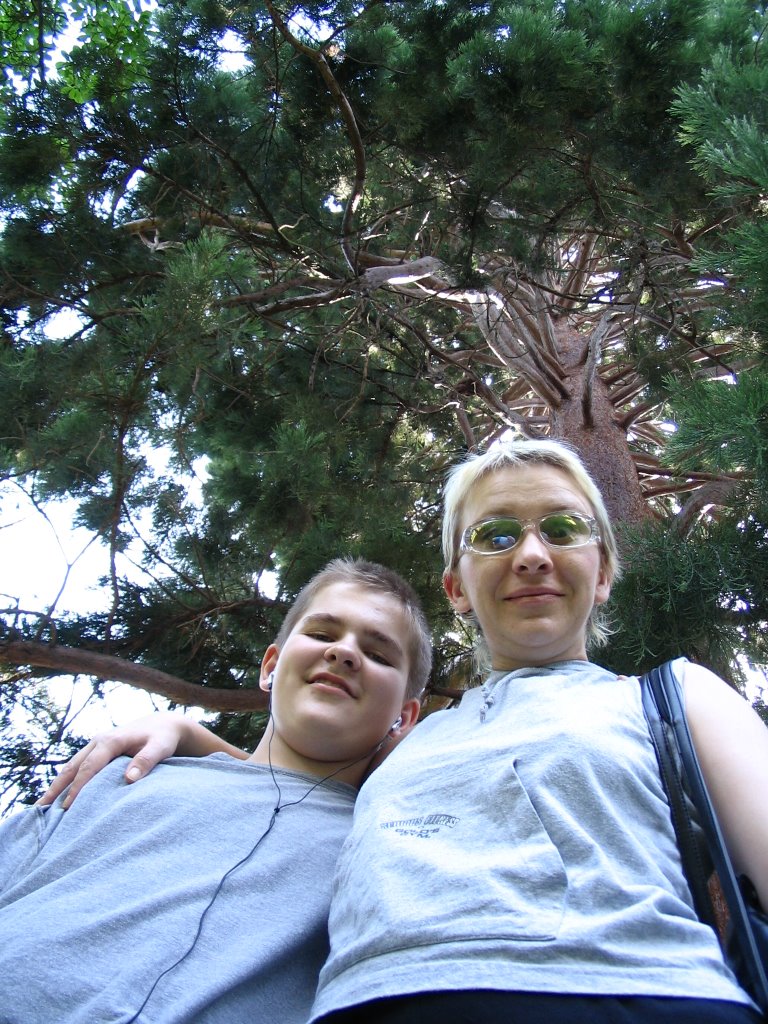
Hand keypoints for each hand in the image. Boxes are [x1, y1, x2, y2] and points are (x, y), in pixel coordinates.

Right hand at [37, 713, 190, 808]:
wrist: (163, 724)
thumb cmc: (163, 738)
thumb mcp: (160, 747)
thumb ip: (146, 761)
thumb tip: (129, 779)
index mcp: (111, 740)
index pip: (89, 767)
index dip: (78, 787)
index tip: (69, 807)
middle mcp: (99, 741)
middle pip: (73, 766)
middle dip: (57, 788)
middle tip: (42, 810)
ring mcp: (96, 745)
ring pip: (71, 766)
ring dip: (57, 785)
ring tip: (42, 806)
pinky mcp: (97, 751)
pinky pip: (77, 766)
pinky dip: (66, 780)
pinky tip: (59, 796)